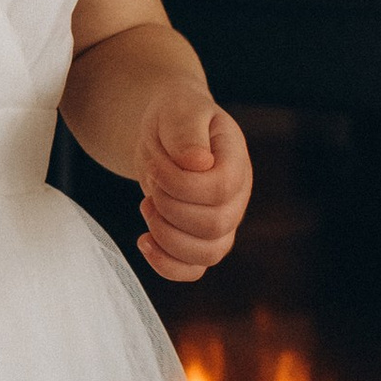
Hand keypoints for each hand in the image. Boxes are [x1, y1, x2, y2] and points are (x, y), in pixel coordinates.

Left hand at [135, 91, 249, 282]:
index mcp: (235, 161)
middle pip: (215, 225)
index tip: (156, 166)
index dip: (180, 184)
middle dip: (170, 207)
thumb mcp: (178, 110)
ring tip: (147, 206)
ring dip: (166, 236)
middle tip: (151, 184)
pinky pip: (193, 270)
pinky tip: (144, 241)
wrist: (167, 133)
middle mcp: (236, 197)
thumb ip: (188, 132)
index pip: (221, 188)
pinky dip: (166, 265)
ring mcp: (222, 222)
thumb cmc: (176, 117)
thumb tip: (198, 164)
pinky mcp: (200, 240)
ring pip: (208, 254)